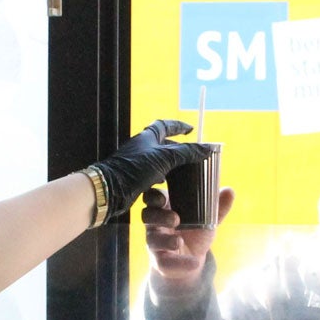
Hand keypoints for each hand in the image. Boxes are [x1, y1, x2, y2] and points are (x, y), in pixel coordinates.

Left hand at [86, 119, 207, 220]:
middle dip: (178, 153)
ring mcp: (137, 165)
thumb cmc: (136, 168)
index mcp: (148, 137)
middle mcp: (142, 149)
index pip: (165, 125)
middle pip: (164, 147)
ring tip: (182, 178)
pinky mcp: (134, 181)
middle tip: (191, 160)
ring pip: (158, 166)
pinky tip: (166, 194)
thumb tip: (208, 148)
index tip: (191, 130)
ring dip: (170, 173)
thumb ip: (187, 152)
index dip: (178, 126)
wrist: (111, 189)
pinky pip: (151, 182)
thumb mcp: (165, 158)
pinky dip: (160, 186)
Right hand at [142, 185, 234, 291]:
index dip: (154, 196)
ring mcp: (156, 243)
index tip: (164, 198)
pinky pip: (164, 262)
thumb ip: (216, 206)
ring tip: (178, 241)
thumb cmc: (194, 232)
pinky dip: (180, 263)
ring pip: (152, 240)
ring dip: (165, 240)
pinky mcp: (160, 261)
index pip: (152, 197)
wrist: (192, 260)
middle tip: (176, 218)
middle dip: (159, 216)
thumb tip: (229, 191)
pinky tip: (194, 263)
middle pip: (147, 216)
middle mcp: (156, 224)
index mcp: (165, 208)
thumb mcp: (207, 219)